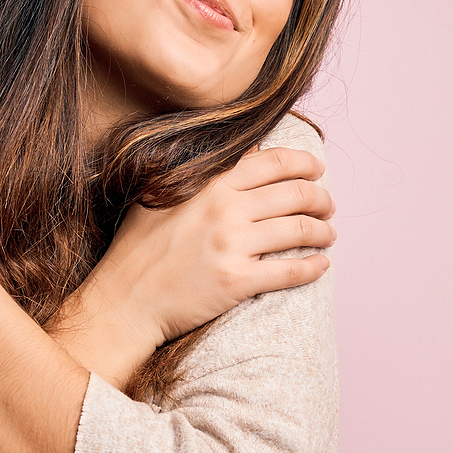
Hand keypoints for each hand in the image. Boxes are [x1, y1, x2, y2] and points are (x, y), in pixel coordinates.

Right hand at [54, 145, 334, 381]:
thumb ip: (200, 172)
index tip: (317, 168)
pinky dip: (313, 268)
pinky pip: (290, 271)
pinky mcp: (238, 281)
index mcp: (210, 185)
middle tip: (328, 206)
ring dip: (322, 232)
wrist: (124, 300)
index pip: (273, 163)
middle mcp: (225, 210)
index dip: (303, 163)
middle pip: (295, 194)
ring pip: (299, 231)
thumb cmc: (137, 249)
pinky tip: (321, 266)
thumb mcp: (159, 196)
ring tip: (327, 234)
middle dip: (320, 199)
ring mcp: (233, 246)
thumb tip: (243, 152)